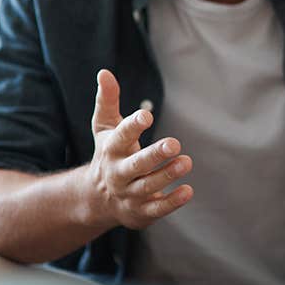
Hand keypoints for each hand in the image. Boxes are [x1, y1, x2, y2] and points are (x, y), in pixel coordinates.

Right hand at [81, 69, 192, 230]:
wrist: (96, 199)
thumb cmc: (108, 154)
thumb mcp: (105, 128)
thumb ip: (108, 101)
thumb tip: (105, 72)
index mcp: (111, 150)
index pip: (120, 137)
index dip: (132, 126)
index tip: (147, 115)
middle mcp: (118, 173)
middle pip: (135, 165)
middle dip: (154, 156)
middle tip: (174, 143)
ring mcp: (129, 194)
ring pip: (148, 187)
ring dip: (167, 175)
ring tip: (185, 162)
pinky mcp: (140, 212)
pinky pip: (157, 209)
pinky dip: (172, 201)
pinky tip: (188, 191)